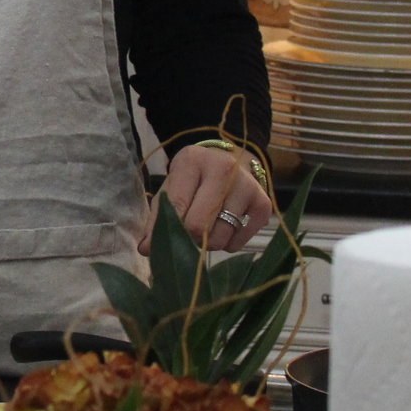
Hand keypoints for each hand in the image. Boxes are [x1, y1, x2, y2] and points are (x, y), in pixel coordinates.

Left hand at [153, 142, 273, 252]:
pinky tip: (224, 226)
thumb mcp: (171, 188)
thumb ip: (158, 216)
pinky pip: (238, 243)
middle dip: (189, 237)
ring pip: (220, 238)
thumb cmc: (193, 178)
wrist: (230, 161)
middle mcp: (225, 170)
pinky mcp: (264, 205)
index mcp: (193, 161)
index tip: (154, 246)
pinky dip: (227, 243)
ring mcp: (248, 187)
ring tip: (206, 227)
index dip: (167, 229)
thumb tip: (146, 249)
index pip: (177, 206)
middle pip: (200, 226)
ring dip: (208, 242)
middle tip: (186, 232)